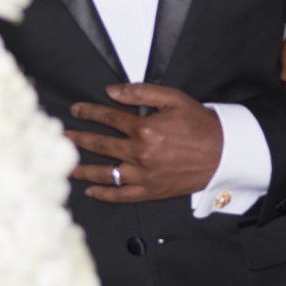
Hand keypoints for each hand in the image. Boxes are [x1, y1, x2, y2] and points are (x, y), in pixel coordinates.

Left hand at [69, 84, 222, 202]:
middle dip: (78, 139)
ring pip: (105, 173)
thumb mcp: (174, 98)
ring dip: (82, 169)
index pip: (109, 118)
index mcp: (144, 128)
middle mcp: (140, 153)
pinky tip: (91, 191)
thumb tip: (112, 91)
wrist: (224, 153)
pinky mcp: (151, 191)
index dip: (89, 112)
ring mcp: (144, 175)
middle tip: (61, 137)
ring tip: (66, 166)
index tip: (76, 109)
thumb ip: (141, 92)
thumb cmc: (201, 124)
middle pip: (101, 145)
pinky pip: (122, 195)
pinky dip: (105, 194)